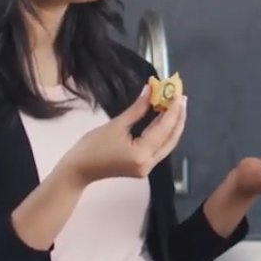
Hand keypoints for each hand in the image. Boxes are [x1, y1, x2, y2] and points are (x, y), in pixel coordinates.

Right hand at [56, 85, 187, 186]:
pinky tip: (165, 118)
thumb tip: (150, 90)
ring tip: (176, 105)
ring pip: (168, 144)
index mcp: (142, 154)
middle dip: (178, 117)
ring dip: (173, 124)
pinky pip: (160, 147)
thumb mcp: (116, 125)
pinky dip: (164, 132)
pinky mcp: (144, 167)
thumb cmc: (92, 147)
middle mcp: (149, 163)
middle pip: (171, 139)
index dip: (173, 110)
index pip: (164, 129)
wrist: (78, 170)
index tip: (178, 93)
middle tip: (181, 97)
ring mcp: (147, 167)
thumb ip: (137, 109)